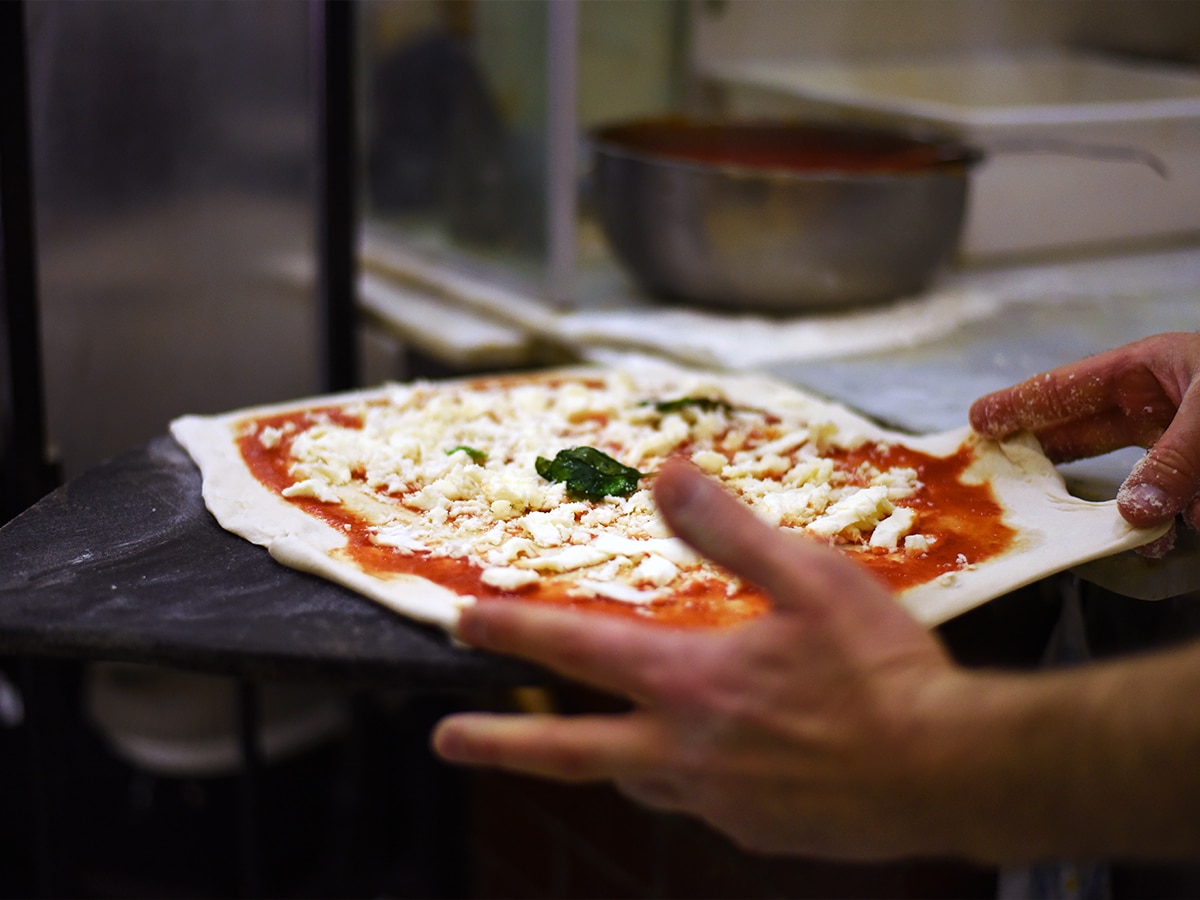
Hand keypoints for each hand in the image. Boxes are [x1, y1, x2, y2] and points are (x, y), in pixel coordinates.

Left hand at [433, 460, 968, 859]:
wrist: (951, 772)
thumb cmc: (883, 672)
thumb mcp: (810, 580)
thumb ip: (729, 531)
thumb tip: (666, 475)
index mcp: (691, 683)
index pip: (579, 650)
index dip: (515, 630)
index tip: (461, 622)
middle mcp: (687, 752)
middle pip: (567, 751)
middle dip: (498, 743)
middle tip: (445, 738)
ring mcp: (720, 801)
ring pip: (637, 781)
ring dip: (605, 758)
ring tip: (597, 742)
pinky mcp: (758, 832)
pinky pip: (699, 803)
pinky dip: (684, 779)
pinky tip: (717, 763)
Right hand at [969, 332, 1199, 553]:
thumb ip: (1174, 458)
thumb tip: (1134, 511)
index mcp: (1148, 368)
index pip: (1068, 387)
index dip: (1021, 403)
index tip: (980, 420)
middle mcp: (1158, 403)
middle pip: (1084, 432)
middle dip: (1047, 455)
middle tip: (1000, 472)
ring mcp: (1181, 440)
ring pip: (1131, 478)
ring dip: (1124, 506)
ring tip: (1106, 527)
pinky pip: (1173, 503)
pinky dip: (1167, 524)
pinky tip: (1163, 537)